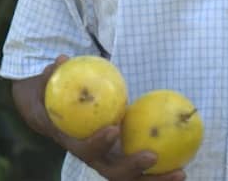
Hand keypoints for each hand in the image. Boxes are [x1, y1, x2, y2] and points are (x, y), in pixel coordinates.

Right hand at [11, 55, 186, 180]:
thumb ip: (50, 75)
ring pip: (131, 177)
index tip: (113, 128)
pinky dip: (161, 170)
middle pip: (112, 172)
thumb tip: (60, 59)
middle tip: (153, 157)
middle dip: (133, 170)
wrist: (48, 116)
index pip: (85, 150)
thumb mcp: (43, 86)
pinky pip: (141, 166)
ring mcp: (108, 160)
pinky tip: (185, 163)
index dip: (98, 143)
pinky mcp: (122, 158)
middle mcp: (93, 158)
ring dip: (156, 179)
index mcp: (73, 143)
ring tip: (181, 173)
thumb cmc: (48, 97)